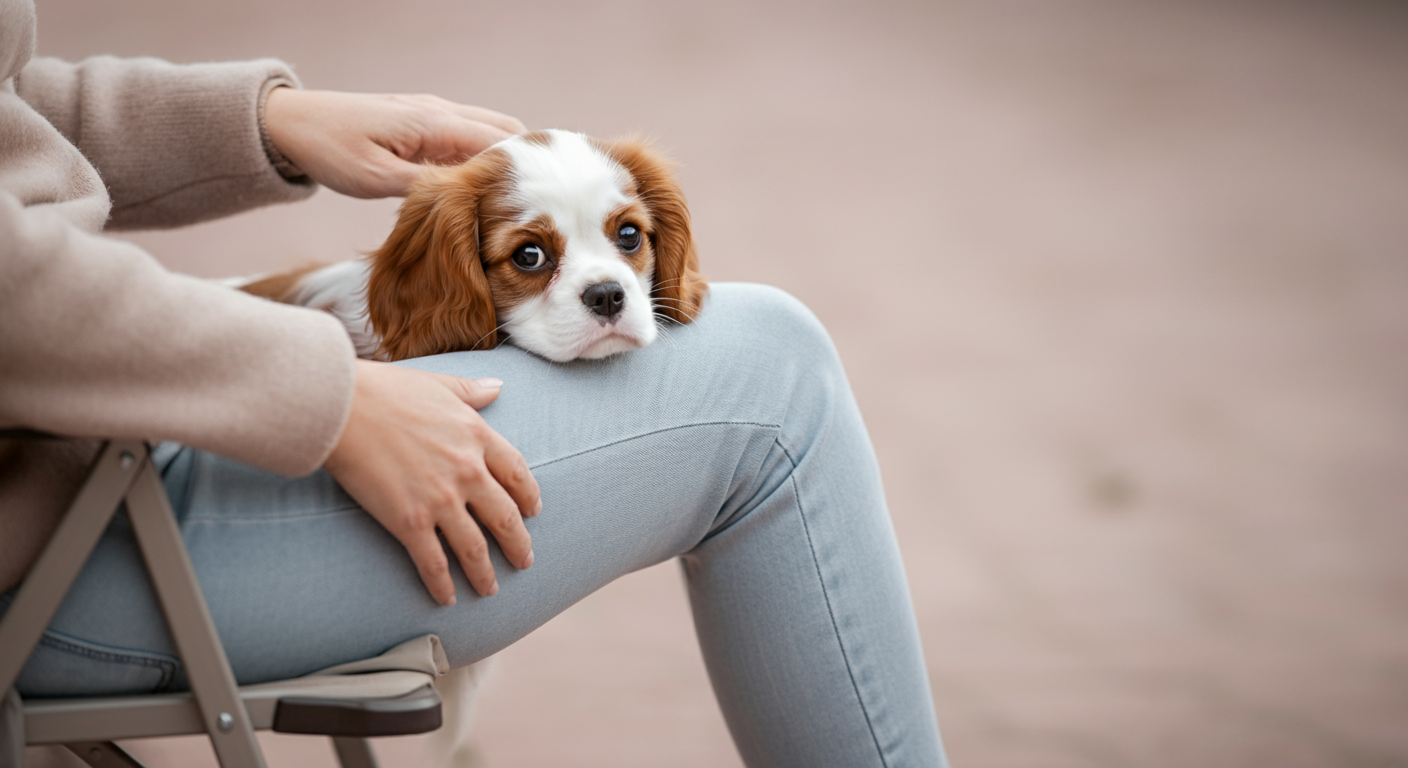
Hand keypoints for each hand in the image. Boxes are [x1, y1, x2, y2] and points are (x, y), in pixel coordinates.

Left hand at [263, 88, 526, 197]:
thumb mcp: (374, 179)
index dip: (526, 167)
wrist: (292, 123)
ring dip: (506, 160)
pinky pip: (467, 136)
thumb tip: (466, 201)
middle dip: (526, 162)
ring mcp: (432, 113)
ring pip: (488, 132)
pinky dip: (484, 157)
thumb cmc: (328, 149)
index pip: (497, 141)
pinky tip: (487, 186)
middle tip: (545, 199)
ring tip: (523, 196)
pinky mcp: (422, 122)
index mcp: (432, 123)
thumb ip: (424, 189)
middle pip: (503, 131)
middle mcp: (439, 111)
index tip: (549, 193)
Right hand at [323, 360, 539, 604]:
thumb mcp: (439, 384)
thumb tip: (497, 386)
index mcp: (477, 436)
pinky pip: (434, 562)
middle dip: (518, 543)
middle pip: (505, 517)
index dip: (529, 496)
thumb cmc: (385, 391)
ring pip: (475, 547)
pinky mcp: (409, 522)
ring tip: (491, 589)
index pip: (518, 474)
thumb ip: (471, 392)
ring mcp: (440, 500)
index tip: (534, 511)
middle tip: (525, 560)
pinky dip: (443, 585)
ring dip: (486, 573)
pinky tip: (448, 599)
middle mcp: (468, 472)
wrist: (341, 408)